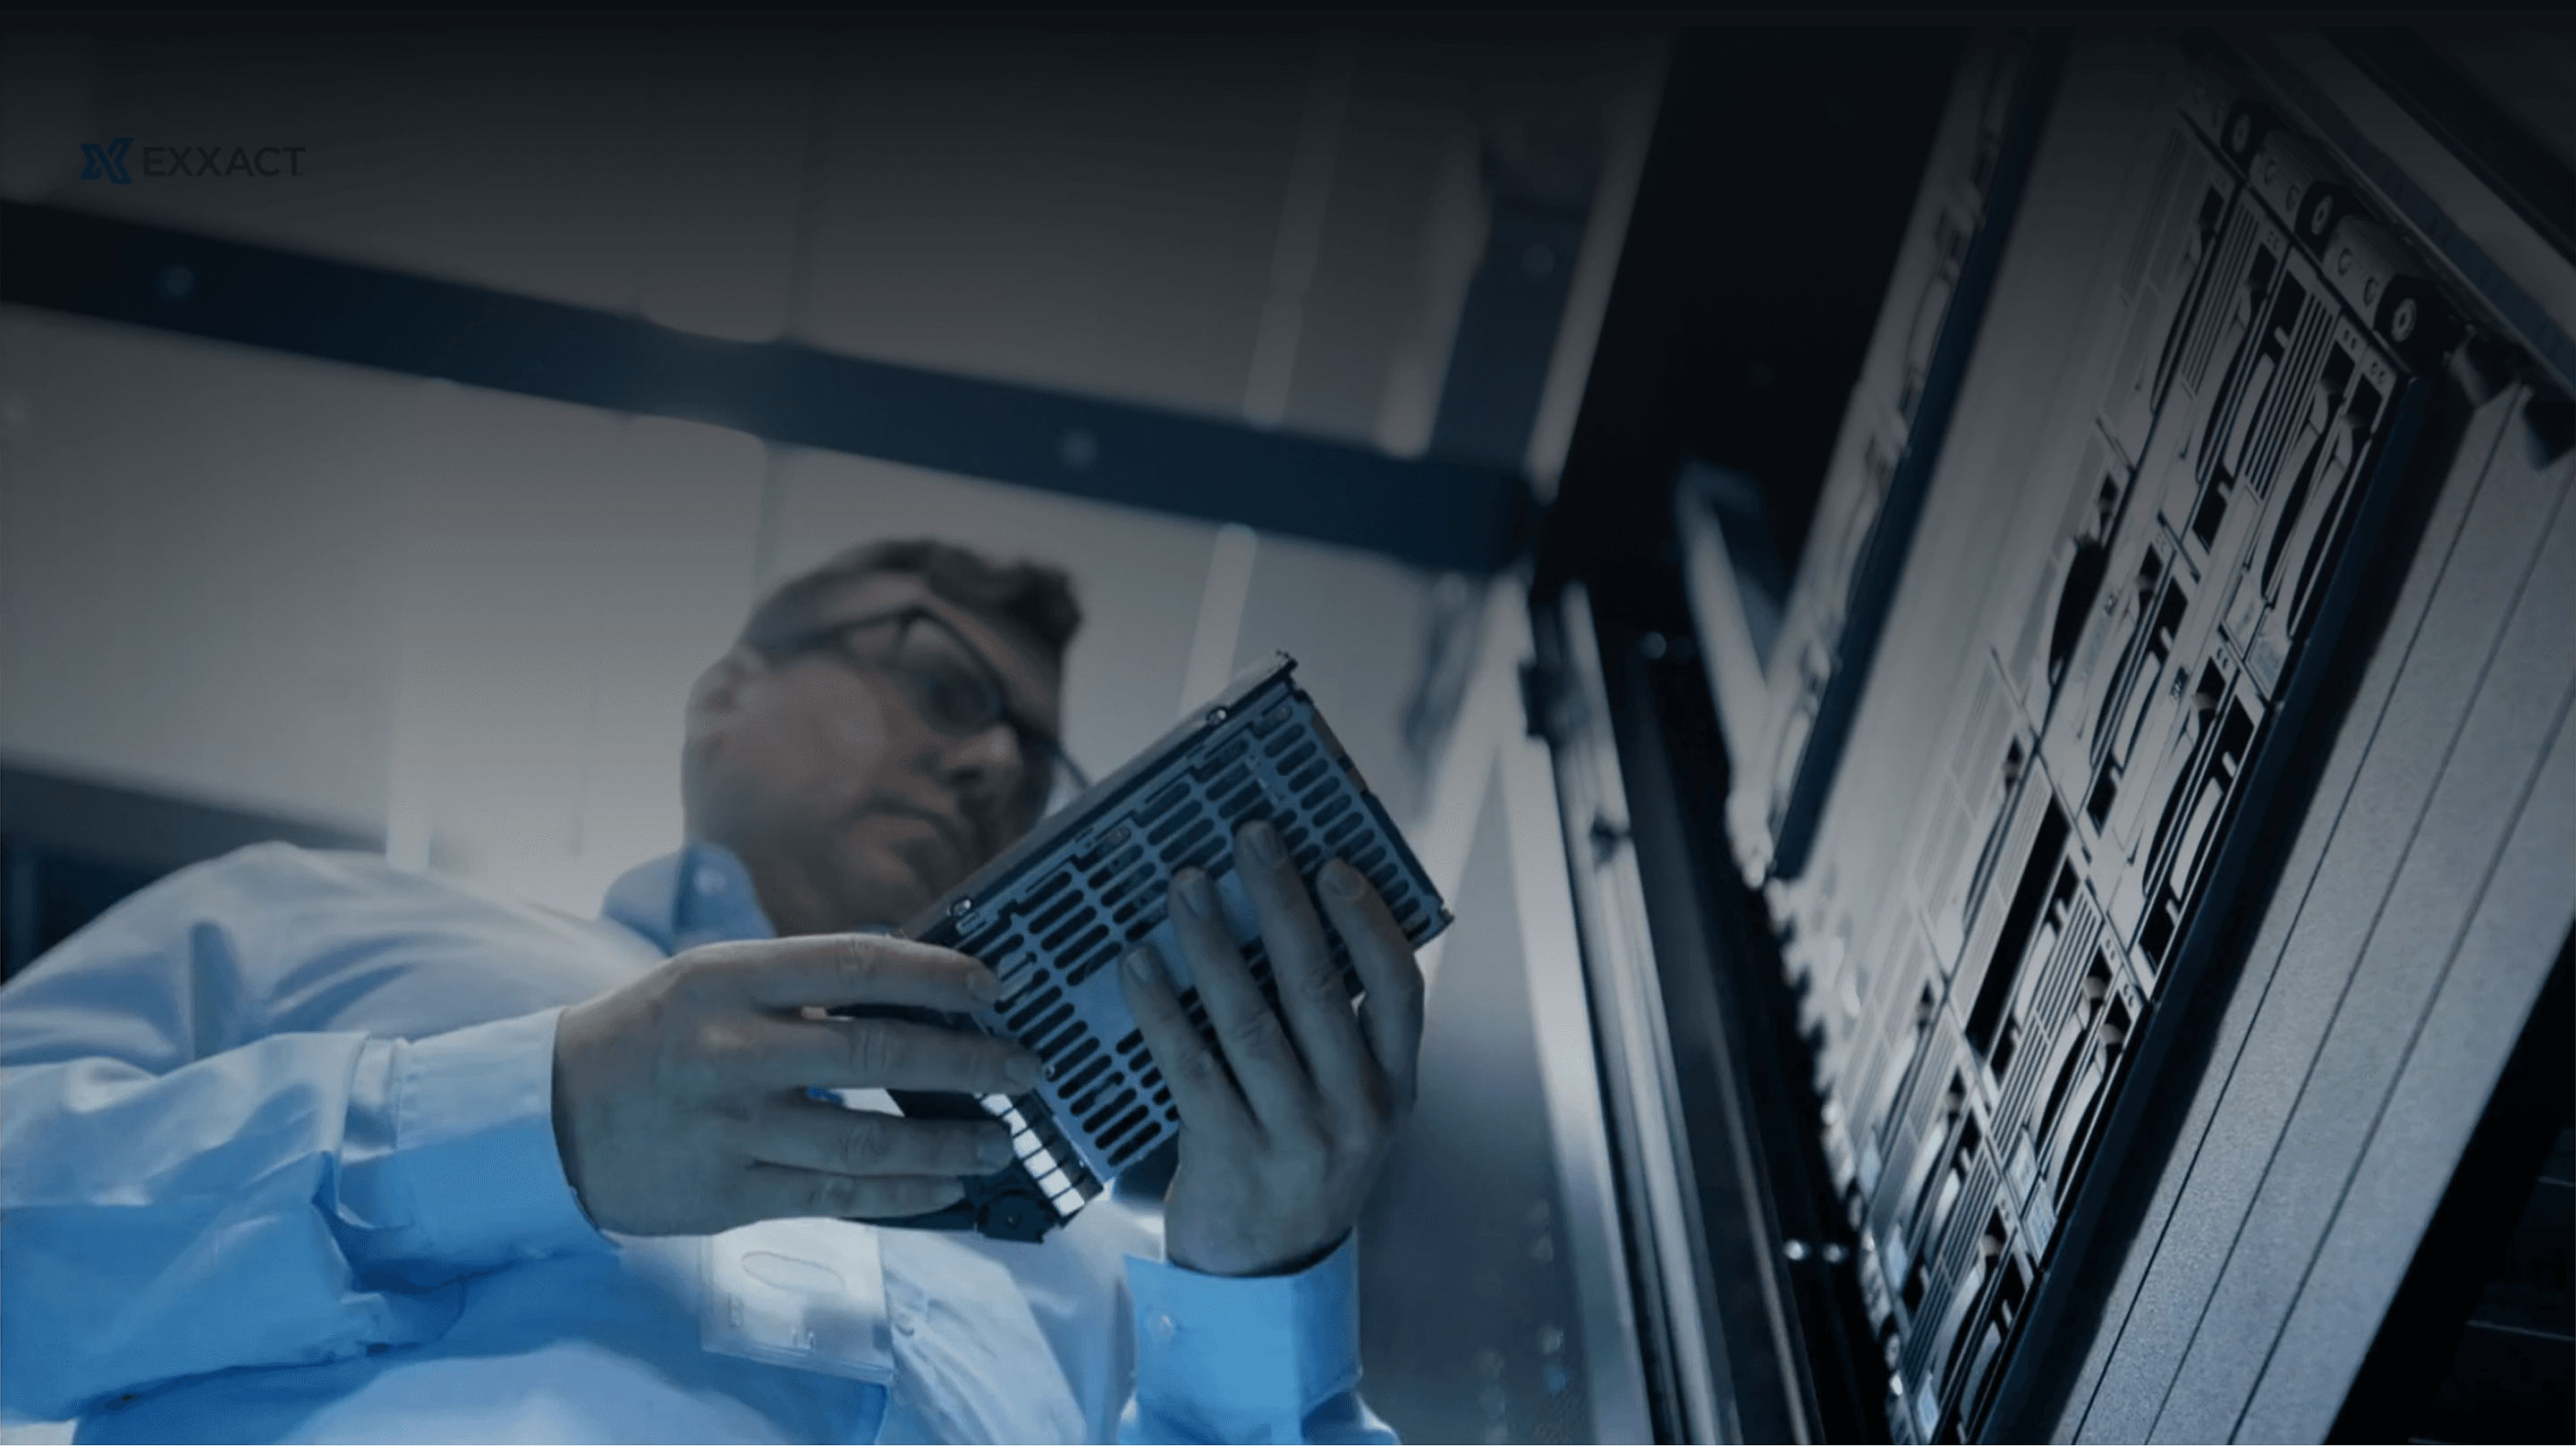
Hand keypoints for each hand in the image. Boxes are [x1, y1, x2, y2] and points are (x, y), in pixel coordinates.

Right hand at [552, 934, 1044, 1235]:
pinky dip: (901, 1195)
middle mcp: (734, 1049)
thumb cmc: (645, 1036)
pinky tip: (944, 1189)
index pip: (859, 964)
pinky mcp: (729, 1194)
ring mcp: (732, 1127)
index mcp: (730, 978)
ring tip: (1000, 1143)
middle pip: (878, 1054)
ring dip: (948, 1145)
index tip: (995, 988)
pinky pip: (836, 1198)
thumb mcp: (707, 979)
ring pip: (867, 1141)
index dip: (939, 976)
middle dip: (969, 1063)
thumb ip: (798, 983)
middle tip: (1026, 1071)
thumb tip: (912, 989)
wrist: (543, 1118)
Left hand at [1117, 820, 1426, 1276]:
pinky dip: (1161, 1007)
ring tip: (1186, 884)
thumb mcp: (1348, 1109)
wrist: (1261, 1281)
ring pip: (1250, 1018)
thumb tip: (1291, 919)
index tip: (1332, 864)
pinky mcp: (1228, 1156)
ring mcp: (1294, 1137)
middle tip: (1249, 837)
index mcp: (1395, 1090)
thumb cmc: (1299, 1165)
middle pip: (1319, 986)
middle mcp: (1355, 1111)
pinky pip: (1190, 1064)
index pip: (1400, 990)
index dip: (1367, 921)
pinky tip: (1137, 962)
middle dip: (1281, 901)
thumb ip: (1339, 1036)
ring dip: (1212, 942)